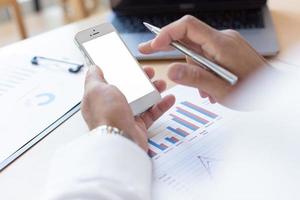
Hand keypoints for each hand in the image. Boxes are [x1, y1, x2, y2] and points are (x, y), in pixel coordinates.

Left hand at [81, 65, 174, 150]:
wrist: (120, 139)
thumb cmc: (106, 115)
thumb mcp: (96, 89)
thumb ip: (94, 77)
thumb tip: (93, 68)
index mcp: (99, 98)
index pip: (110, 81)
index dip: (121, 71)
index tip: (130, 64)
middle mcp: (111, 108)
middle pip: (129, 89)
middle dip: (141, 79)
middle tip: (149, 72)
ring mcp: (125, 116)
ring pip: (141, 100)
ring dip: (153, 90)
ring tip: (161, 83)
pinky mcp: (138, 126)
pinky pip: (151, 113)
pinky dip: (161, 106)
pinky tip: (168, 98)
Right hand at [139, 15, 269, 105]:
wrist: (274, 92)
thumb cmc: (255, 92)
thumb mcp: (222, 89)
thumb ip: (196, 79)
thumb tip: (171, 70)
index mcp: (221, 44)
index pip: (188, 26)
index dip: (167, 33)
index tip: (153, 45)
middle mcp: (222, 39)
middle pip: (188, 36)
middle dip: (167, 46)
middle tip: (148, 51)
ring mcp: (225, 44)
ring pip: (195, 49)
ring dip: (190, 68)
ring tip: (202, 90)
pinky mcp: (226, 51)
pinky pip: (205, 55)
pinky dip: (200, 69)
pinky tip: (207, 86)